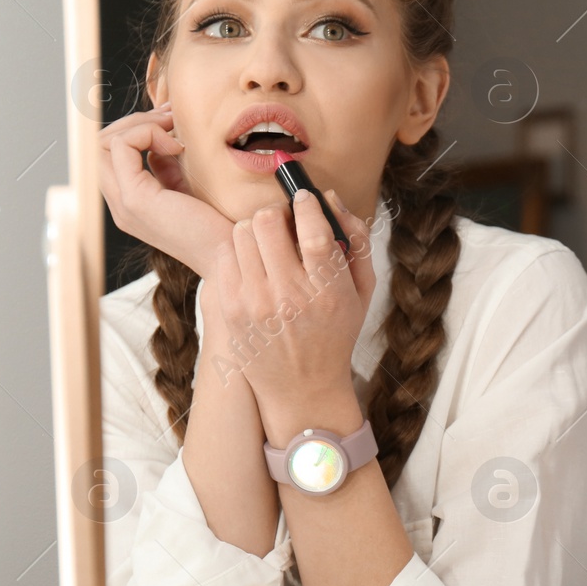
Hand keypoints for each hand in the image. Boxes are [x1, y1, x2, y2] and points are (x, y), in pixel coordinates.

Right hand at [99, 101, 234, 279]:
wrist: (232, 254)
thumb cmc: (220, 224)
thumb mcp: (186, 187)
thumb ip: (167, 167)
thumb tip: (162, 140)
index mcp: (131, 202)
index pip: (108, 154)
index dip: (135, 129)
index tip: (170, 123)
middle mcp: (120, 204)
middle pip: (100, 145)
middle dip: (135, 122)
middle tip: (170, 118)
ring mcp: (124, 204)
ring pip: (104, 143)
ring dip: (140, 124)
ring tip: (172, 128)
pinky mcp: (135, 200)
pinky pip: (121, 146)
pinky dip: (147, 134)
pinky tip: (177, 146)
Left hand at [211, 188, 375, 442]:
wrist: (302, 388)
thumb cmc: (335, 335)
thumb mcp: (362, 292)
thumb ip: (356, 242)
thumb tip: (331, 200)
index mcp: (327, 291)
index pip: (313, 231)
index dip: (307, 204)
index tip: (306, 198)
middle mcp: (288, 297)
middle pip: (267, 222)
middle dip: (278, 213)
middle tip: (285, 223)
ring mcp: (253, 303)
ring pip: (241, 233)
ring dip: (256, 230)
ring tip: (268, 244)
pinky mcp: (228, 308)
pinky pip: (225, 255)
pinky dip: (240, 251)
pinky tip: (253, 264)